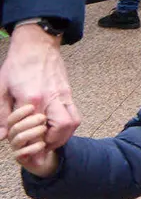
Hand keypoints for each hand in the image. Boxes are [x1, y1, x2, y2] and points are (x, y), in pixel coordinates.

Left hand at [0, 23, 79, 147]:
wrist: (36, 44)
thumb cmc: (17, 64)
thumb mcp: (1, 88)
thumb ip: (1, 114)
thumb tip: (2, 136)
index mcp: (32, 98)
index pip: (36, 128)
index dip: (33, 144)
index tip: (29, 153)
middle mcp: (52, 98)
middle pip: (63, 128)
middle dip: (54, 142)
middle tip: (42, 146)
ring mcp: (63, 94)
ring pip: (73, 122)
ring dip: (64, 135)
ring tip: (50, 139)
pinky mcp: (68, 91)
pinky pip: (74, 113)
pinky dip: (67, 125)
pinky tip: (55, 126)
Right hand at [6, 104, 59, 177]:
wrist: (42, 157)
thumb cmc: (44, 135)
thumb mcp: (45, 121)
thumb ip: (42, 112)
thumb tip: (40, 103)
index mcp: (16, 125)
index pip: (12, 118)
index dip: (20, 112)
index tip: (32, 107)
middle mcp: (13, 135)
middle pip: (14, 127)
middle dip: (29, 121)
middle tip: (43, 117)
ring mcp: (15, 146)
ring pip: (18, 138)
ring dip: (32, 133)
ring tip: (44, 129)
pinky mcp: (19, 157)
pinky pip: (20, 153)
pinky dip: (33, 148)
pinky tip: (42, 144)